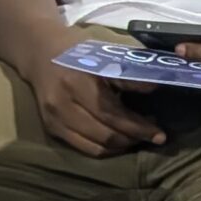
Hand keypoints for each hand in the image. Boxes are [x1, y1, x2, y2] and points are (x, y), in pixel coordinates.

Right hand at [26, 28, 165, 157]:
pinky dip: (105, 148)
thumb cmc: (79, 52)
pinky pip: (83, 148)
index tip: (160, 133)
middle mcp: (62, 105)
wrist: (40, 53)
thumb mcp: (105, 56)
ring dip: (121, 146)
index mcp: (76, 83)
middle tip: (154, 136)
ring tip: (139, 137)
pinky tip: (120, 140)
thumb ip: (128, 75)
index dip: (138, 127)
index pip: (111, 114)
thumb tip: (157, 87)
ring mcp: (54, 119)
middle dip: (134, 139)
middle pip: (104, 134)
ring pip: (94, 146)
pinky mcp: (51, 128)